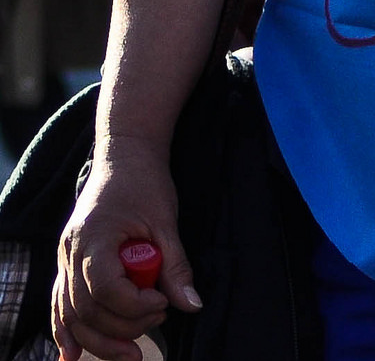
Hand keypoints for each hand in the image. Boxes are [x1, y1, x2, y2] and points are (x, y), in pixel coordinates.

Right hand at [54, 142, 199, 360]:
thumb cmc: (145, 182)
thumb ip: (175, 265)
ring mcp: (65, 259)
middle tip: (158, 321)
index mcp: (93, 237)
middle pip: (85, 307)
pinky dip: (66, 331)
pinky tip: (73, 356)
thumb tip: (191, 304)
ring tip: (130, 354)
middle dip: (120, 326)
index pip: (103, 287)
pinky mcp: (68, 263)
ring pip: (70, 313)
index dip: (133, 304)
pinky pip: (60, 304)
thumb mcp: (166, 221)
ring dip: (97, 340)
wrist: (125, 156)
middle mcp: (71, 251)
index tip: (162, 302)